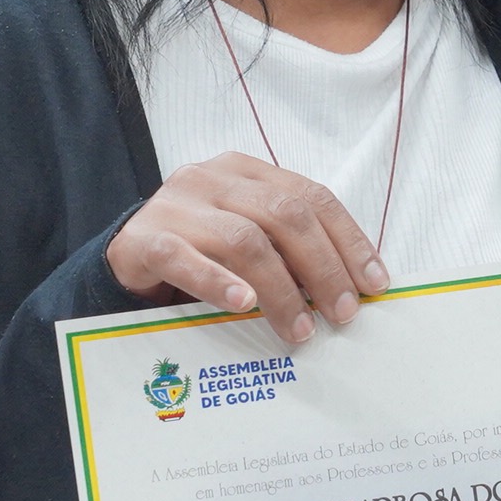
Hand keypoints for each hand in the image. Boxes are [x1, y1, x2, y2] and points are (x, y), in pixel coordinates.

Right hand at [107, 153, 389, 343]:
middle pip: (284, 215)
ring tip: (300, 329)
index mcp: (246, 171)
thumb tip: (352, 288)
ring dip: (280, 289)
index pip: (311, 196)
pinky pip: (184, 259)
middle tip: (344, 314)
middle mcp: (211, 178)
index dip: (348, 239)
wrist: (126, 257)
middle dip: (323, 267)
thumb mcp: (249, 238)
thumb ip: (290, 248)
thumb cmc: (201, 251)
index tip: (374, 283)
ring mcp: (175, 205)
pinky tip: (243, 305)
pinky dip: (218, 282)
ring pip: (243, 239)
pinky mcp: (144, 239)